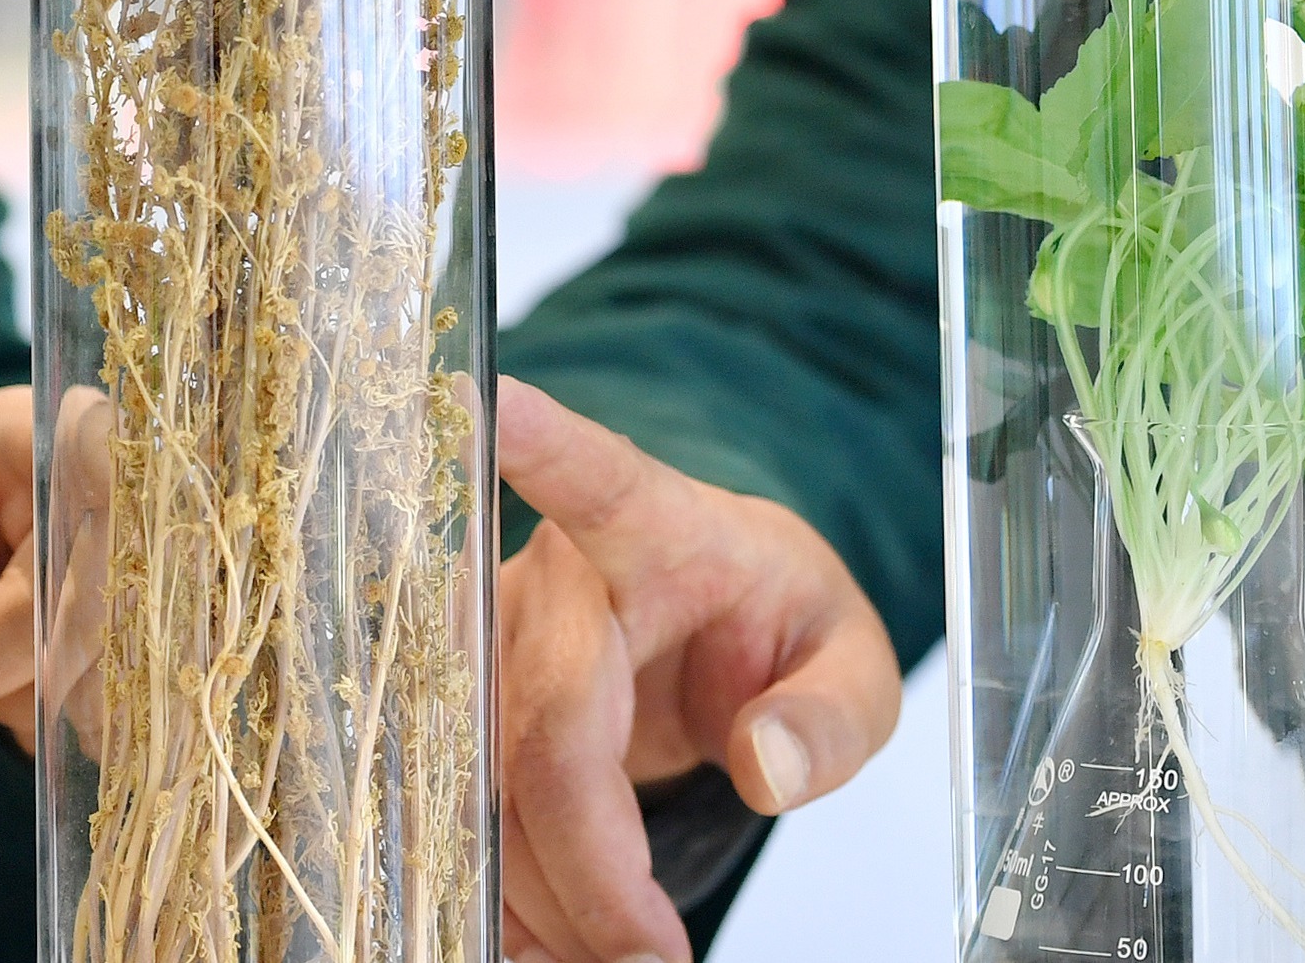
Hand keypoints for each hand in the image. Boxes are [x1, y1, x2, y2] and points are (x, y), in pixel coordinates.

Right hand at [496, 378, 901, 962]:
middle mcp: (552, 574)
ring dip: (547, 899)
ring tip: (628, 959)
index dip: (543, 444)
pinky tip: (558, 945)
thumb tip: (767, 768)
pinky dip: (509, 901)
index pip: (601, 479)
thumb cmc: (772, 623)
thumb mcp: (848, 662)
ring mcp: (488, 639)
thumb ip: (832, 714)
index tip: (492, 397)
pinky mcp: (456, 708)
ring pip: (483, 788)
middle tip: (649, 957)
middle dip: (590, 865)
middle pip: (538, 725)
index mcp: (661, 528)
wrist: (707, 625)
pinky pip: (462, 815)